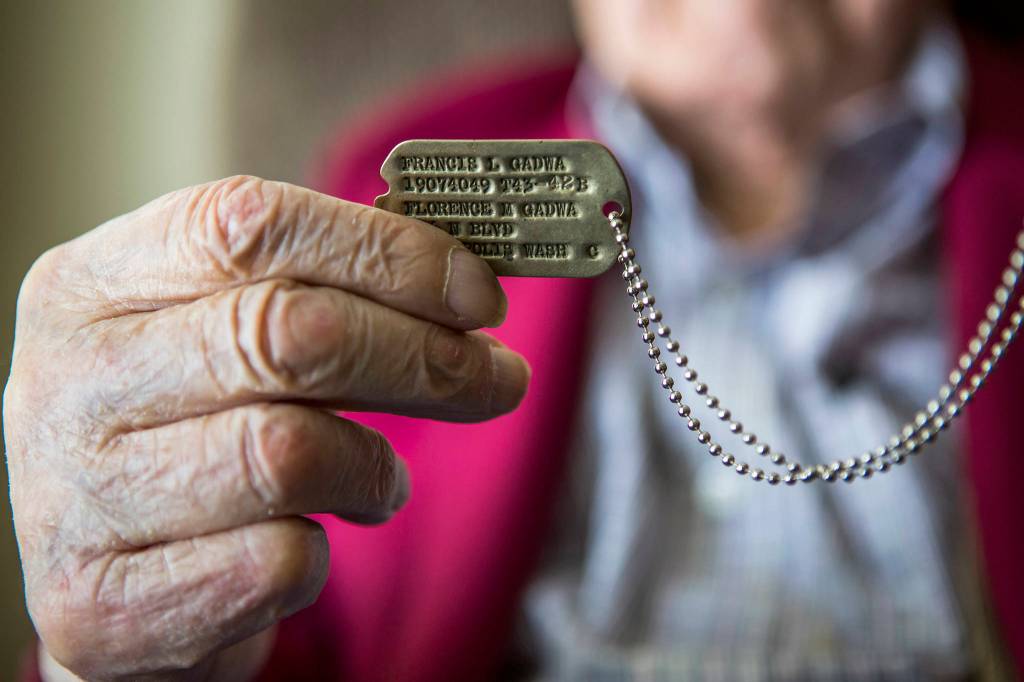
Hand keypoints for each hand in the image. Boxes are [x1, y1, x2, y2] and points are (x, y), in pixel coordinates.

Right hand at [3, 176, 529, 679]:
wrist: (102, 573)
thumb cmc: (182, 430)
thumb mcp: (219, 335)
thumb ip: (317, 294)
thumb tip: (464, 285)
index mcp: (94, 283)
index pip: (252, 226)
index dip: (389, 253)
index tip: (478, 293)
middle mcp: (70, 381)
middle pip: (288, 334)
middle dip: (423, 356)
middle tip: (495, 377)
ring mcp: (76, 499)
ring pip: (288, 454)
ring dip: (373, 467)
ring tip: (381, 478)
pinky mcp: (103, 606)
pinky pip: (274, 561)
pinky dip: (322, 554)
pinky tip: (309, 540)